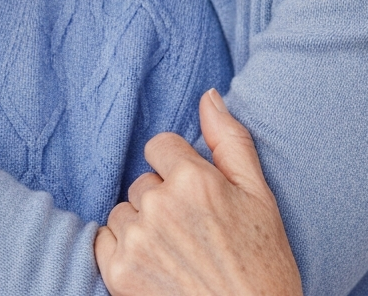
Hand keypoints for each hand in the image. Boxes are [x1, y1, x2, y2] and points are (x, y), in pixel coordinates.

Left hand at [95, 90, 301, 295]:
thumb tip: (208, 96)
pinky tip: (152, 267)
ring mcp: (136, 240)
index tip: (197, 199)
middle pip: (143, 181)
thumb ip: (230, 140)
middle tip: (193, 234)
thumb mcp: (260, 197)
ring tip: (177, 255)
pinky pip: (103, 240)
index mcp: (194, 180)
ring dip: (142, 226)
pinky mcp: (119, 273)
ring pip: (124, 211)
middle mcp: (160, 204)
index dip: (179, 171)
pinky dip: (121, 250)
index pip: (161, 146)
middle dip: (163, 200)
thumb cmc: (264, 267)